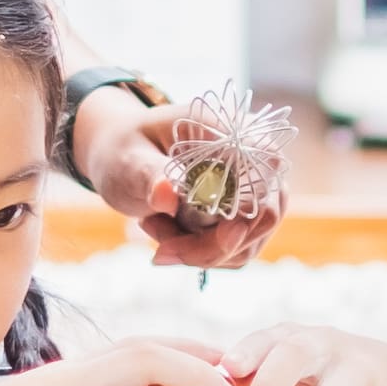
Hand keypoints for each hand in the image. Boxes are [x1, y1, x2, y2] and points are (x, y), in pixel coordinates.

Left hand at [75, 90, 283, 268]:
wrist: (125, 155)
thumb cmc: (127, 149)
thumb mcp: (128, 158)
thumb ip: (149, 174)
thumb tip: (166, 195)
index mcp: (234, 133)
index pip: (261, 186)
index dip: (240, 222)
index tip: (201, 244)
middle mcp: (257, 159)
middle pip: (261, 220)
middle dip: (208, 246)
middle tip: (160, 248)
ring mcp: (257, 189)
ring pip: (245, 244)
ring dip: (197, 250)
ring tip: (154, 224)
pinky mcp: (246, 215)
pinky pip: (233, 250)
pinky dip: (198, 252)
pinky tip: (166, 230)